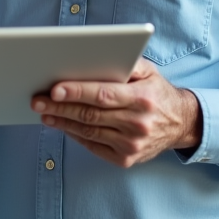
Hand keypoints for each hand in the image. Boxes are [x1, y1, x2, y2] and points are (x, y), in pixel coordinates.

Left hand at [31, 59, 201, 167]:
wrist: (181, 124)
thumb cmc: (156, 92)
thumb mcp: (148, 71)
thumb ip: (125, 62)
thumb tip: (92, 58)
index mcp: (142, 98)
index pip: (103, 95)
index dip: (76, 92)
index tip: (54, 89)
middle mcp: (138, 124)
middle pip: (90, 115)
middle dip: (60, 108)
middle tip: (38, 101)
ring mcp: (132, 145)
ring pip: (88, 132)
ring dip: (62, 122)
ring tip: (44, 113)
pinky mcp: (126, 159)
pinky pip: (93, 146)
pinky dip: (75, 135)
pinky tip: (62, 125)